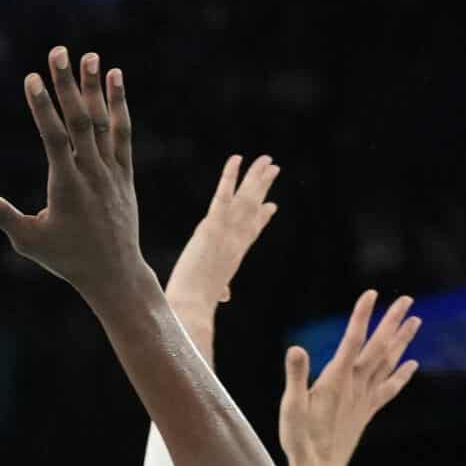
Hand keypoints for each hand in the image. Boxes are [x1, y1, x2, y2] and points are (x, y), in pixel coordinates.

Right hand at [0, 49, 146, 303]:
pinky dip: (119, 105)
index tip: (32, 78)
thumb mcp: (29, 241)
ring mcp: (111, 171)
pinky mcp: (124, 173)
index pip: (55, 139)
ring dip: (94, 87)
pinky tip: (115, 78)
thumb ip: (3, 216)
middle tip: (58, 52)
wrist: (114, 272)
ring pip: (102, 122)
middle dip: (67, 85)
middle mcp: (92, 173)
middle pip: (79, 121)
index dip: (43, 108)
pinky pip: (121, 133)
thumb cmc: (66, 259)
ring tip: (89, 56)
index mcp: (67, 187)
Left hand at [164, 154, 281, 345]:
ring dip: (256, 176)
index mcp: (234, 255)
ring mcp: (226, 232)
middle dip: (263, 188)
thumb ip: (219, 290)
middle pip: (253, 208)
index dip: (261, 217)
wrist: (192, 306)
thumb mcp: (211, 294)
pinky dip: (230, 176)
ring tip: (267, 159)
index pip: (251, 231)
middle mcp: (236, 240)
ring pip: (245, 198)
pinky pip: (223, 195)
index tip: (272, 205)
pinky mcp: (212, 226)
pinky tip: (237, 158)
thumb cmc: (196, 306)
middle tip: (273, 170)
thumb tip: (224, 296)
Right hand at [279, 290, 420, 465]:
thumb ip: (296, 376)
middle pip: (378, 347)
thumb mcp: (291, 406)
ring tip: (415, 321)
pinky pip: (389, 389)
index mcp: (336, 380)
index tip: (372, 294)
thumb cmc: (301, 439)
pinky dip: (402, 375)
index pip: (352, 341)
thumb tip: (297, 349)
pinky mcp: (367, 411)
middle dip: (392, 322)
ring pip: (388, 363)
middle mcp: (355, 386)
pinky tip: (412, 364)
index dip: (362, 316)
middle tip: (407, 300)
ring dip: (402, 341)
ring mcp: (364, 398)